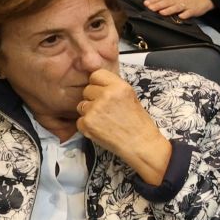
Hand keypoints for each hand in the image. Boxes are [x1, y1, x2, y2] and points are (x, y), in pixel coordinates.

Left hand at [76, 68, 171, 184]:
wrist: (141, 145)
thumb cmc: (138, 123)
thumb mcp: (131, 97)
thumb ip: (114, 88)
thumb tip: (97, 84)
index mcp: (119, 86)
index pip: (96, 75)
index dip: (98, 84)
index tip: (102, 91)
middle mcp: (106, 95)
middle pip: (87, 90)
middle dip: (93, 99)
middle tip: (105, 110)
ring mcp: (94, 110)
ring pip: (81, 105)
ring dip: (89, 112)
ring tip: (104, 120)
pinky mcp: (87, 123)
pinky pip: (79, 120)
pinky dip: (87, 126)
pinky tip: (100, 129)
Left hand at [142, 0, 214, 19]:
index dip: (153, 0)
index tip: (146, 3)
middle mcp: (177, 0)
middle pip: (167, 2)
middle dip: (159, 5)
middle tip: (151, 8)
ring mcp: (185, 5)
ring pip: (176, 7)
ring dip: (169, 10)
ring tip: (162, 12)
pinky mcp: (193, 10)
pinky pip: (188, 12)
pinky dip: (185, 14)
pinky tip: (181, 17)